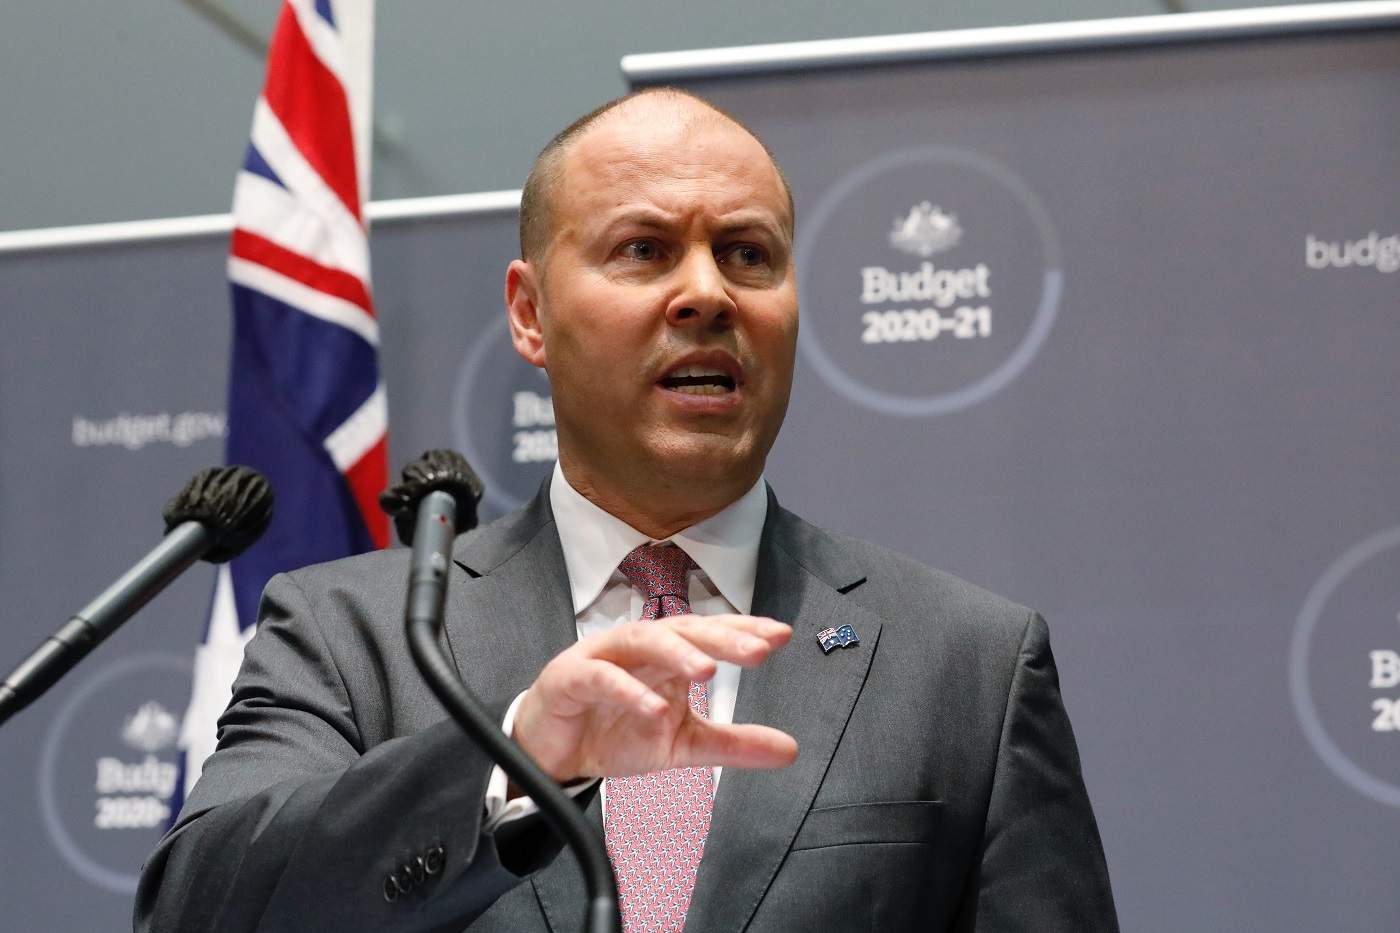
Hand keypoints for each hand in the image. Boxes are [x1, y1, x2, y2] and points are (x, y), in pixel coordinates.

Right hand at [512, 614, 796, 782]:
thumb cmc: (615, 732)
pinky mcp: (569, 678)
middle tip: (758, 651)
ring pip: (641, 641)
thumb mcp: (682, 743)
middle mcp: (638, 647)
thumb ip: (732, 743)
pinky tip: (654, 709)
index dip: (743, 630)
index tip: (780, 635)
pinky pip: (600, 678)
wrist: (553, 754)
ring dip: (675, 652)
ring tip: (707, 670)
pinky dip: (628, 691)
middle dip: (721, 638)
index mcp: (667, 655)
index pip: (709, 633)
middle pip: (682, 629)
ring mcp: (602, 657)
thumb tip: (789, 750)